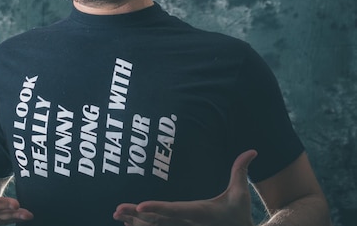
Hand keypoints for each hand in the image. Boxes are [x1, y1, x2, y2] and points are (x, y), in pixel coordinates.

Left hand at [113, 150, 257, 225]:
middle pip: (158, 221)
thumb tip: (252, 150)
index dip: (157, 208)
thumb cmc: (239, 214)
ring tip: (117, 214)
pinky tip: (128, 223)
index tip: (140, 206)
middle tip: (117, 210)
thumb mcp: (240, 194)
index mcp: (200, 213)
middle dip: (136, 217)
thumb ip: (241, 171)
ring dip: (135, 223)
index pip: (175, 210)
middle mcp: (189, 225)